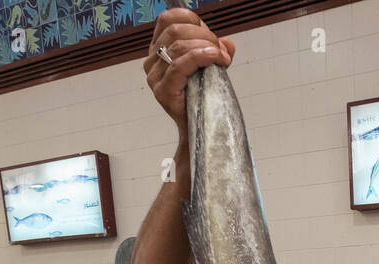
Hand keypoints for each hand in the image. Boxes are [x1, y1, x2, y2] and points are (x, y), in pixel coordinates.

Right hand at [144, 8, 234, 130]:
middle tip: (221, 50)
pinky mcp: (163, 91)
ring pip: (178, 46)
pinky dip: (201, 57)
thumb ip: (217, 50)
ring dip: (206, 46)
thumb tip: (226, 43)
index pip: (168, 19)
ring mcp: (155, 77)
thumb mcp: (212, 67)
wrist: (201, 129)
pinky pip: (180, 65)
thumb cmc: (204, 98)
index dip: (193, 20)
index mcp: (159, 49)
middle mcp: (153, 61)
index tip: (211, 35)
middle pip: (175, 30)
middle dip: (205, 35)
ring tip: (222, 58)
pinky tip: (216, 58)